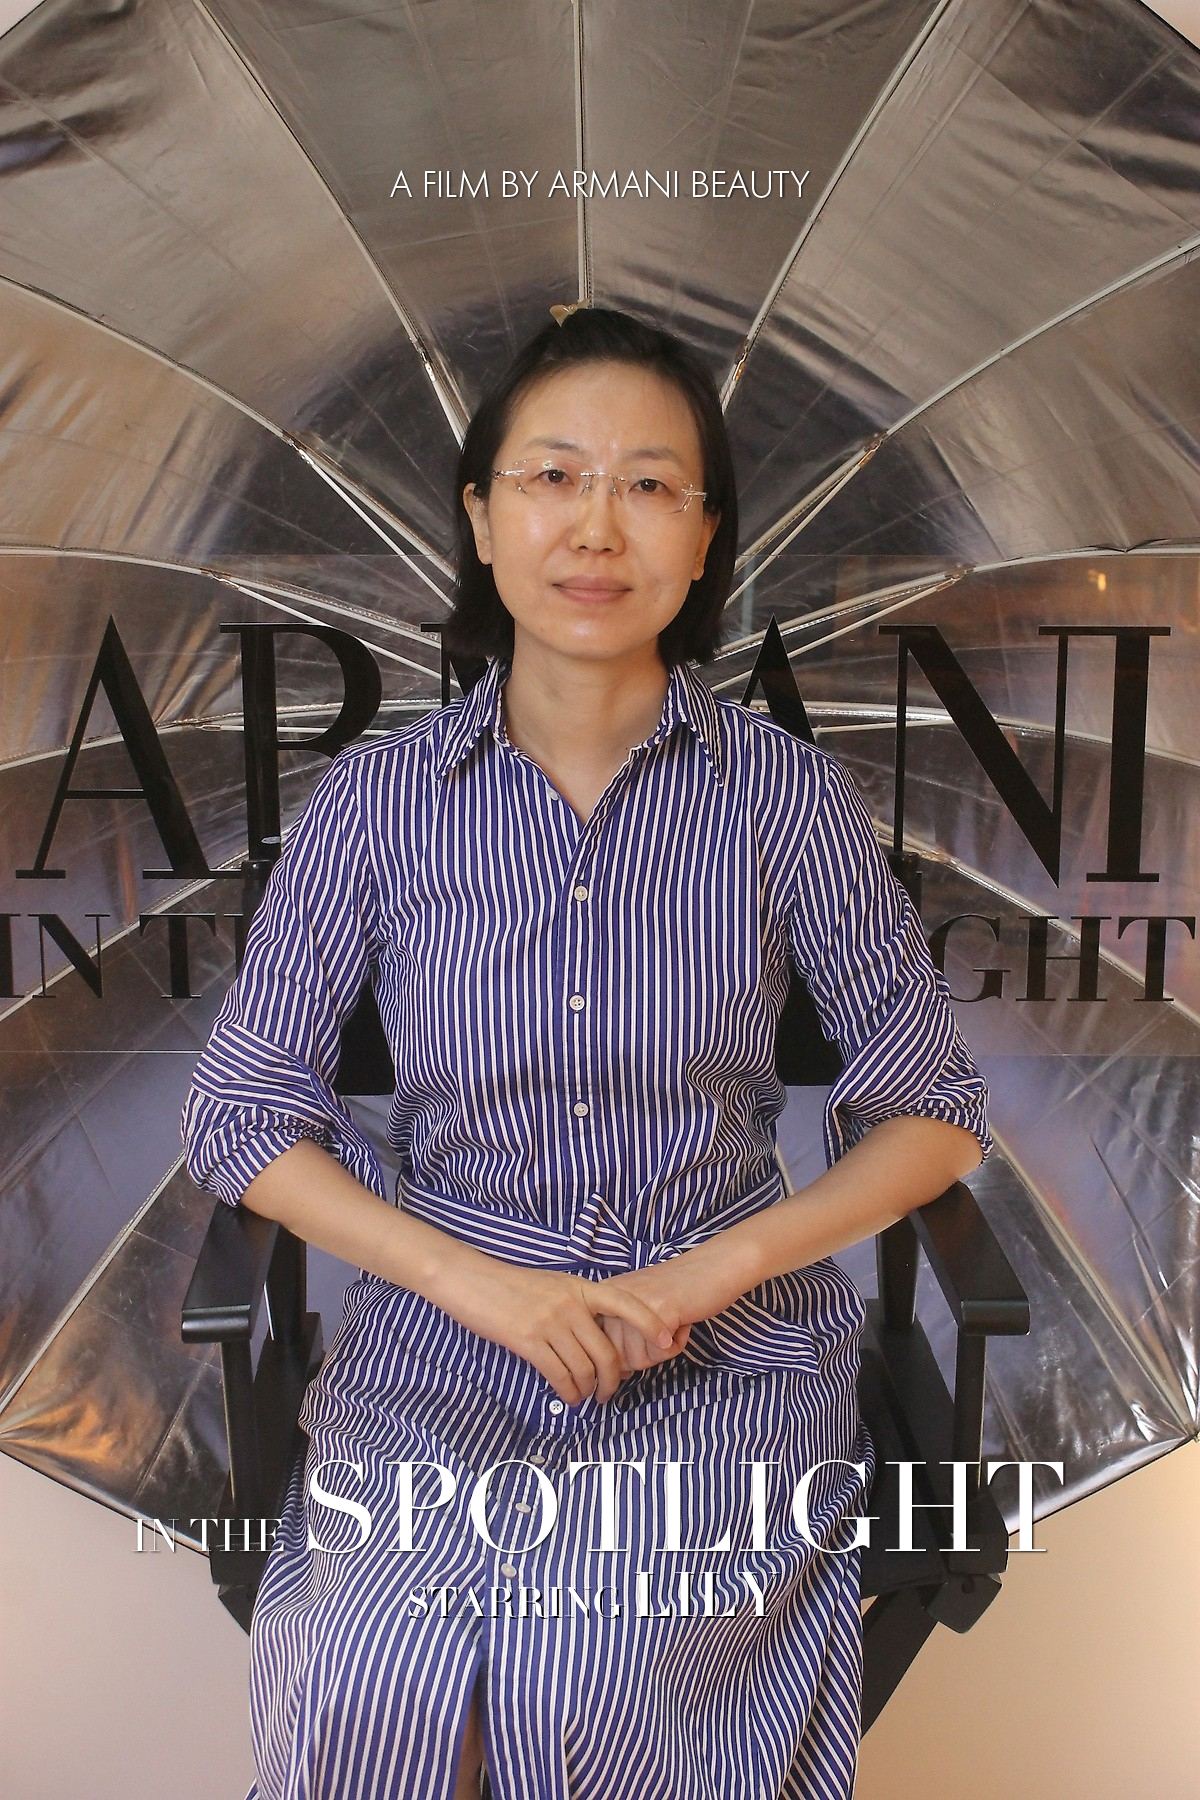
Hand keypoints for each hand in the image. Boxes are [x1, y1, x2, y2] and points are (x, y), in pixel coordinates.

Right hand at [426, 1246, 682, 1406]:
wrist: (469, 1278)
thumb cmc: (506, 1285)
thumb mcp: (549, 1286)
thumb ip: (572, 1305)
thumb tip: (591, 1334)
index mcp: (578, 1287)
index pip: (625, 1303)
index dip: (650, 1323)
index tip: (666, 1341)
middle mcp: (569, 1303)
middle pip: (607, 1351)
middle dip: (614, 1379)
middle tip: (608, 1394)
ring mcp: (550, 1321)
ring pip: (584, 1368)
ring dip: (588, 1390)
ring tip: (584, 1399)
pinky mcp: (529, 1339)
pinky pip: (560, 1374)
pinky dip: (569, 1391)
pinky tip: (568, 1396)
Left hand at [591, 1236, 761, 1357]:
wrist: (712, 1266)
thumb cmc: (675, 1293)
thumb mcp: (634, 1311)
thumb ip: (618, 1338)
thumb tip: (614, 1376)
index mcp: (599, 1298)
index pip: (601, 1352)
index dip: (629, 1351)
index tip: (645, 1327)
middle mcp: (610, 1300)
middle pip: (621, 1360)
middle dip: (647, 1352)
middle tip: (663, 1323)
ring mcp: (633, 1305)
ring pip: (641, 1360)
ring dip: (663, 1348)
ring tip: (673, 1318)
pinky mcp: (658, 1311)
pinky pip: (663, 1353)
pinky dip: (678, 1344)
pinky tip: (682, 1320)